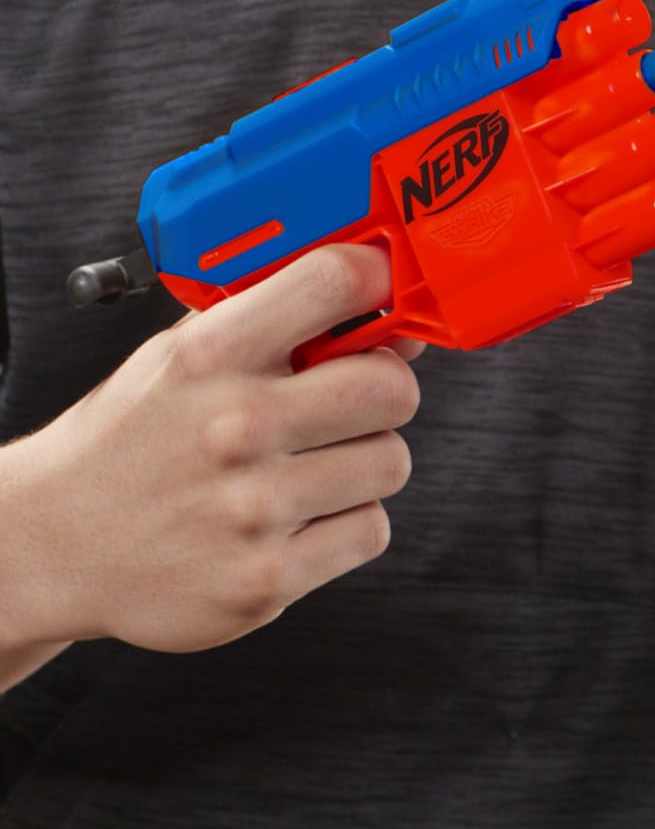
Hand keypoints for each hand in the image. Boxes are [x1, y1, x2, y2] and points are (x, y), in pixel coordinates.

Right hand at [0, 244, 420, 655]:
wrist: (55, 541)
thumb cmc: (137, 436)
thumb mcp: (185, 351)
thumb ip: (279, 319)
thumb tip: (395, 324)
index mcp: (211, 355)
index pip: (334, 282)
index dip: (379, 280)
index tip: (383, 296)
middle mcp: (234, 427)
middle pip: (392, 387)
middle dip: (384, 390)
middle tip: (350, 403)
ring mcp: (252, 509)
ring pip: (391, 462)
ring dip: (363, 462)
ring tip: (308, 465)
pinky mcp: (267, 579)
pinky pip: (371, 530)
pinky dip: (346, 524)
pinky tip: (297, 517)